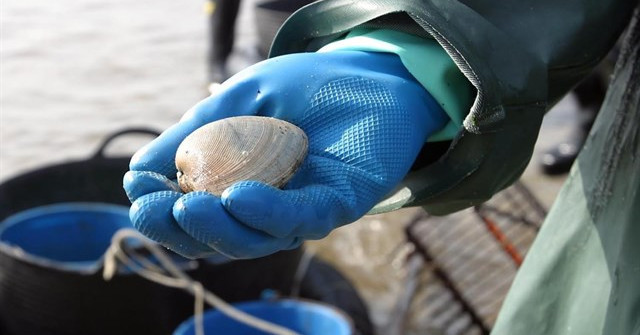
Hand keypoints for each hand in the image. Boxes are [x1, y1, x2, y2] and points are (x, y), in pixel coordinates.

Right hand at [124, 50, 447, 258]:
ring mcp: (302, 209)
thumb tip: (138, 170)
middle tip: (153, 209)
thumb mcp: (236, 103)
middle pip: (220, 237)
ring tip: (189, 206)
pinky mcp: (338, 203)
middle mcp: (268, 208)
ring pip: (255, 237)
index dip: (161, 210)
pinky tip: (240, 197)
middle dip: (182, 229)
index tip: (136, 188)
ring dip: (219, 228)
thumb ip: (193, 134)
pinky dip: (267, 213)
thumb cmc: (302, 89)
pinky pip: (300, 218)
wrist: (368, 72)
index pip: (194, 212)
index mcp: (238, 186)